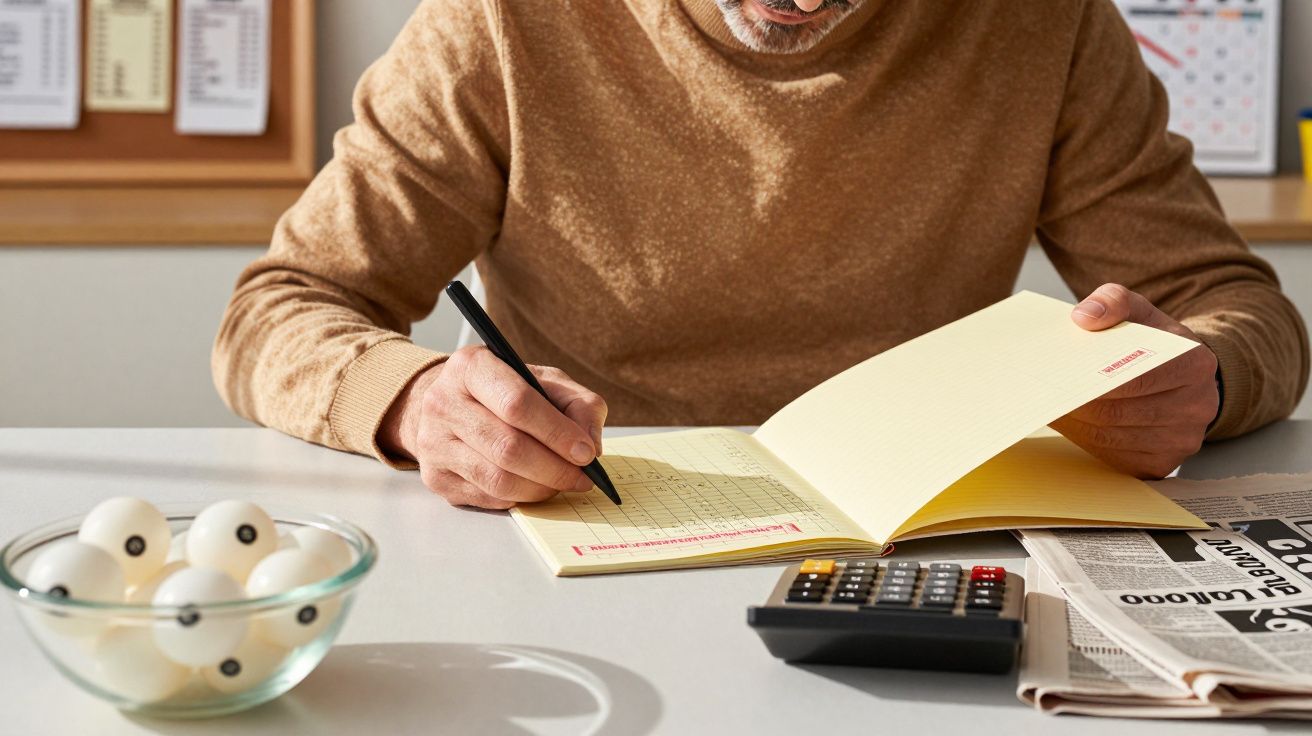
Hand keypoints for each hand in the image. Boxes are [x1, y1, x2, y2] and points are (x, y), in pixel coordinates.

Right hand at [379, 346, 607, 508]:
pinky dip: (520, 497)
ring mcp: (434, 442)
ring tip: (561, 482)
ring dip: (540, 487)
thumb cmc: (507, 392)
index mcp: (471, 366)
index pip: (517, 404)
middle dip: (554, 468)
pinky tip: (534, 486)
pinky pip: (487, 497)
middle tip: (582, 477)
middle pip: (508, 447)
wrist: (453, 406)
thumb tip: (590, 447)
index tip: (585, 452)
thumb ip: (579, 405)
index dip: (557, 433)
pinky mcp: (435, 476)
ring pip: (498, 479)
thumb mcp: (547, 381)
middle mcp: (443, 402)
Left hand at [1051, 284, 1218, 478]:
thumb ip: (1112, 301)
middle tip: (1043, 394)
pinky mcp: (1164, 463)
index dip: (1093, 380)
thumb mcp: (1137, 310)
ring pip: (1113, 439)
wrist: (1179, 375)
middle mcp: (1198, 406)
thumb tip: (1083, 317)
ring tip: (1050, 407)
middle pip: (1119, 413)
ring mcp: (1183, 439)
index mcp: (1195, 363)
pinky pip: (1118, 459)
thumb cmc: (1153, 342)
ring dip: (1076, 425)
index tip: (1061, 375)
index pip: (1136, 378)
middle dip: (1076, 404)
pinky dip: (1088, 443)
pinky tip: (1072, 425)